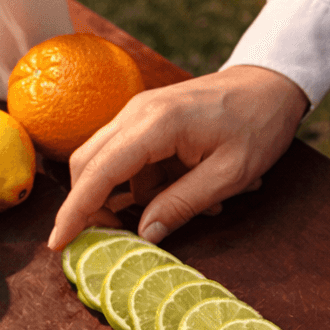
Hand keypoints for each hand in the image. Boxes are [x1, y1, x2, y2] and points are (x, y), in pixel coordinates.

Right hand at [47, 65, 307, 249]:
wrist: (271, 84)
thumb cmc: (258, 126)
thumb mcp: (229, 174)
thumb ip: (182, 204)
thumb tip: (143, 236)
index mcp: (155, 123)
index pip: (98, 172)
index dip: (75, 211)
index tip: (58, 245)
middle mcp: (136, 113)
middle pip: (88, 165)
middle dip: (92, 206)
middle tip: (116, 240)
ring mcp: (140, 112)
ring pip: (107, 162)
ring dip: (129, 196)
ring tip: (181, 211)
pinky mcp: (148, 118)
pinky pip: (130, 157)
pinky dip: (145, 182)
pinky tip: (184, 191)